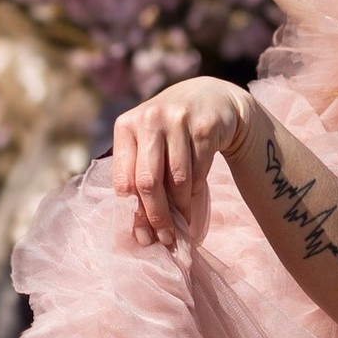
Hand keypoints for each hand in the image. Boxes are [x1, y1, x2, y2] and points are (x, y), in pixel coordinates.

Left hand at [113, 77, 249, 249]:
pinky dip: (196, 191)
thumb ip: (139, 173)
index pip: (125, 178)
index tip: (145, 235)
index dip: (135, 211)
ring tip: (182, 222)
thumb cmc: (172, 131)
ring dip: (181, 207)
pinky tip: (193, 198)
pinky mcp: (205, 127)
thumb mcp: (148, 142)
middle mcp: (149, 119)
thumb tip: (141, 228)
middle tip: (166, 238)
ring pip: (177, 179)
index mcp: (126, 125)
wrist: (211, 98)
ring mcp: (178, 120)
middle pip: (148, 181)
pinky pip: (199, 171)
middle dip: (157, 216)